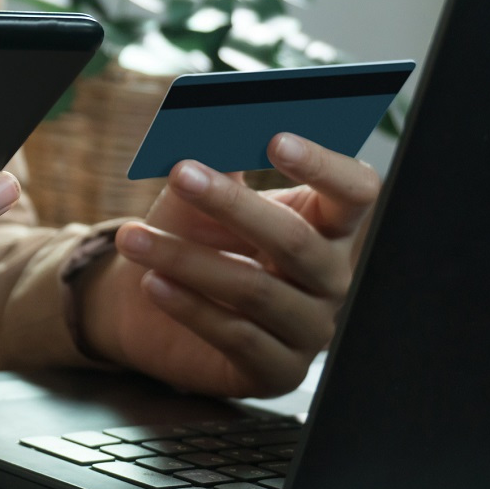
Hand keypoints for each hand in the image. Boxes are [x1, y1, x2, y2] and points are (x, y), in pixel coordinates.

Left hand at [79, 133, 379, 396]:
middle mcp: (331, 278)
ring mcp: (310, 329)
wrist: (147, 301)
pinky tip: (152, 282)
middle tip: (181, 173)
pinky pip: (237, 337)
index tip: (275, 136)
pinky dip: (189, 307)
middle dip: (233, 207)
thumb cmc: (188, 233)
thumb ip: (214, 155)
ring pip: (256, 291)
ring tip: (132, 237)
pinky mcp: (277, 372)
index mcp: (329, 224)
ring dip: (188, 259)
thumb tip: (210, 116)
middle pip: (297, 242)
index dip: (323, 164)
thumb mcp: (199, 191)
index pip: (356, 190)